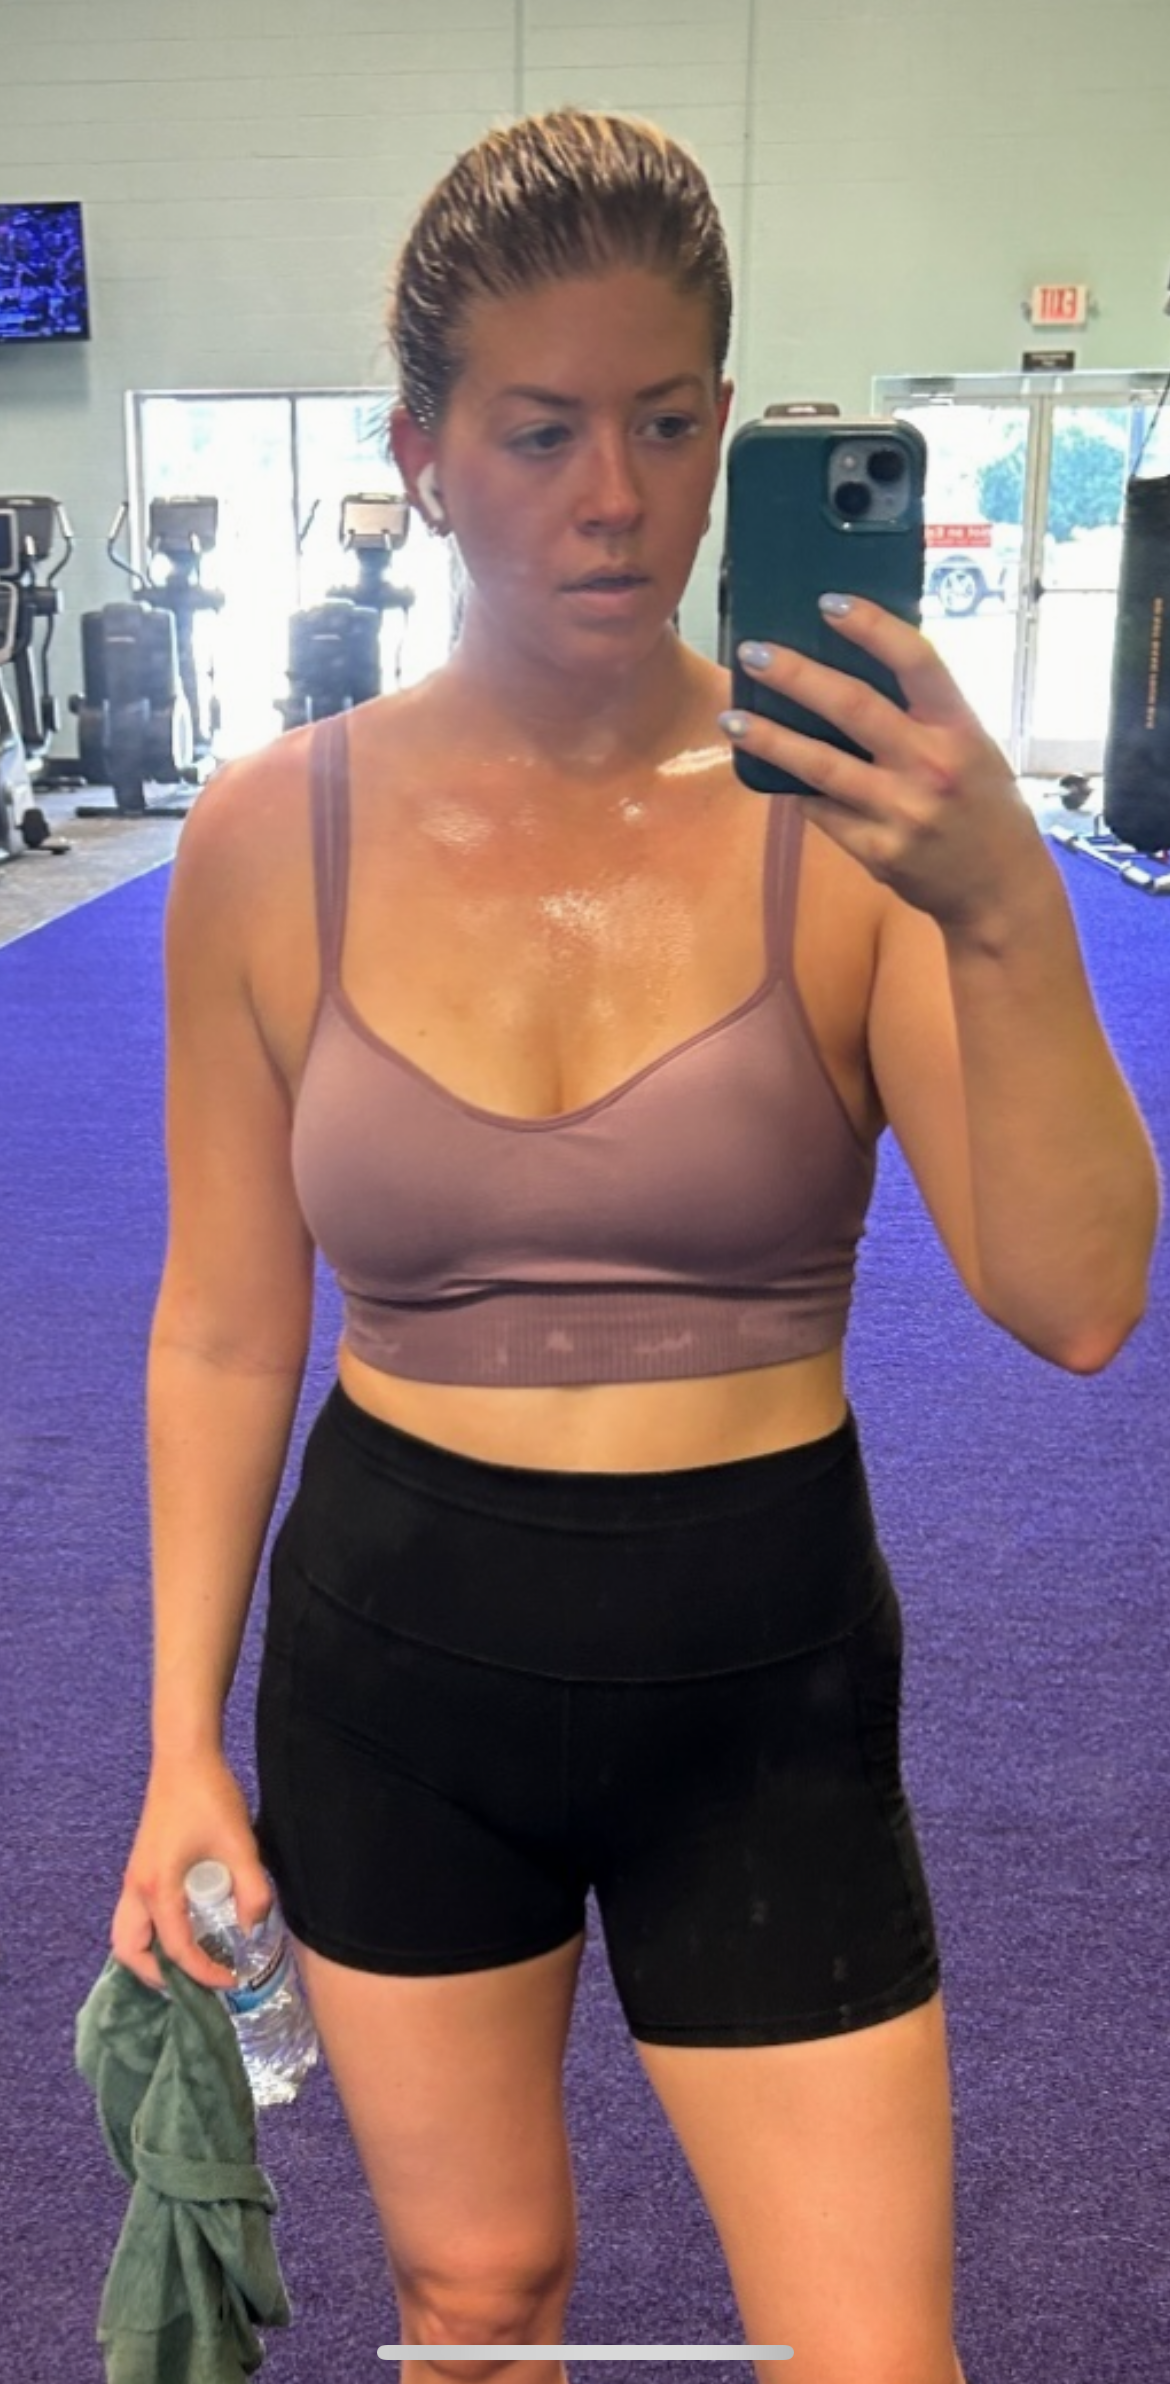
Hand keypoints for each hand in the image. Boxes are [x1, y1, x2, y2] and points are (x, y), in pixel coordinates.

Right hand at [111, 1747, 273, 1993]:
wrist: (185, 1757)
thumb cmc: (210, 1798)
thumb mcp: (240, 1845)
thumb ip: (252, 1889)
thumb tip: (254, 1928)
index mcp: (158, 1888)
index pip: (176, 1949)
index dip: (203, 1973)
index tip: (231, 1981)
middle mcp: (136, 1888)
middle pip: (129, 1950)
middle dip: (158, 1975)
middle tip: (193, 1983)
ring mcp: (134, 1876)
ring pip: (125, 1933)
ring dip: (148, 1955)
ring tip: (184, 1963)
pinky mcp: (140, 1867)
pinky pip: (134, 1915)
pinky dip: (149, 1934)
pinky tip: (181, 1929)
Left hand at [725, 597, 1045, 931]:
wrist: (1000, 890)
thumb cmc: (984, 806)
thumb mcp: (973, 747)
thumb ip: (926, 714)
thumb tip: (856, 669)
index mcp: (959, 729)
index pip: (916, 660)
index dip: (871, 626)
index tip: (828, 603)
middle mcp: (930, 765)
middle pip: (853, 706)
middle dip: (796, 676)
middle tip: (753, 653)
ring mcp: (901, 812)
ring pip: (821, 766)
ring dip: (770, 739)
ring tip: (732, 719)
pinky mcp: (876, 851)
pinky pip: (823, 812)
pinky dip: (795, 790)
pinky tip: (769, 774)